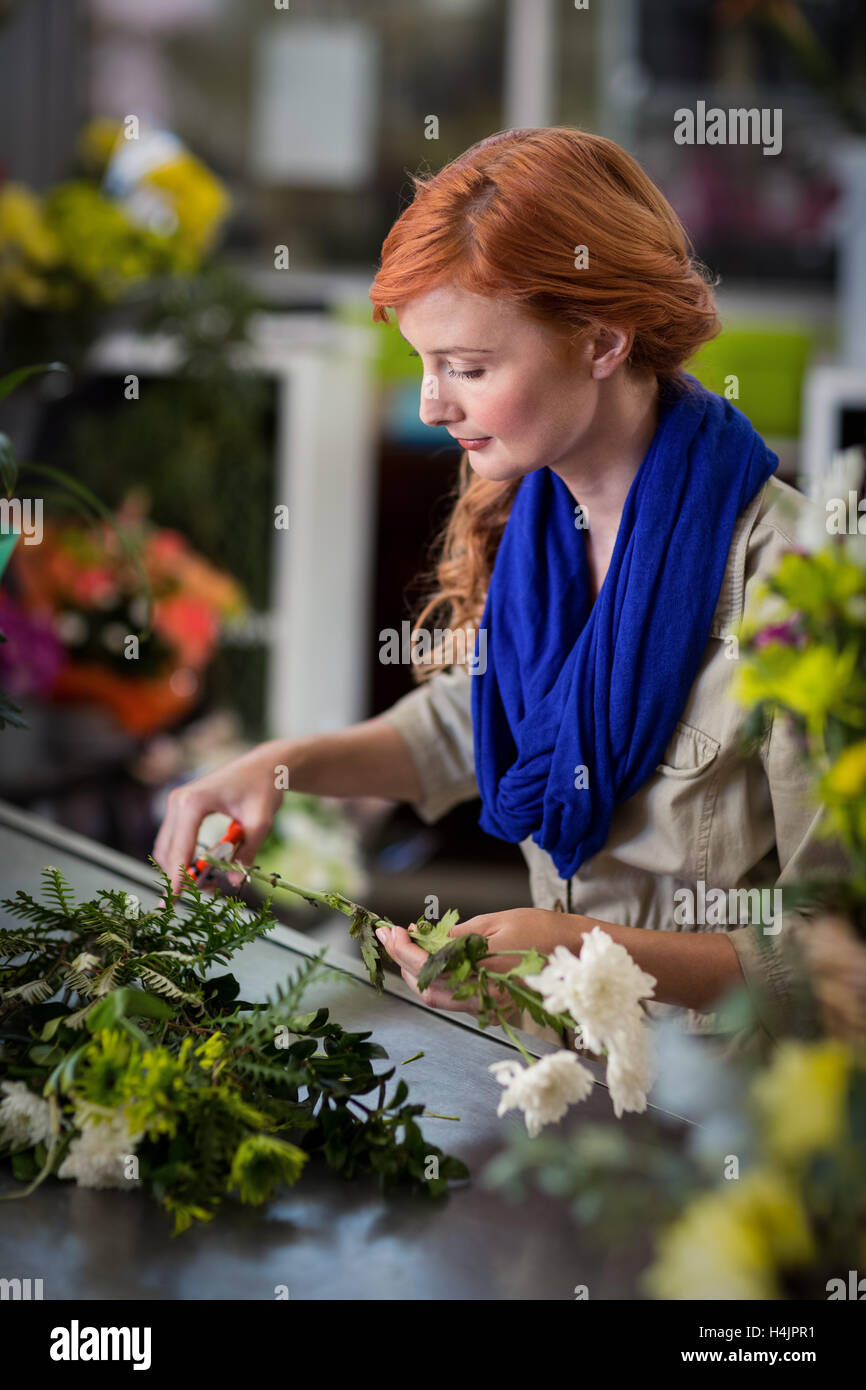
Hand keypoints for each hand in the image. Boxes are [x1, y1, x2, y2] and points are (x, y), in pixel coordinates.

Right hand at [152, 740, 286, 899]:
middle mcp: (178, 801)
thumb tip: (235, 881)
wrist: (265, 766)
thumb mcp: (260, 824)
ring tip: (208, 885)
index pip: (180, 849)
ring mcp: (177, 803)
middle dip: (179, 878)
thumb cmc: (263, 789)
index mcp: (193, 802)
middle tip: (203, 895)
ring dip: (181, 870)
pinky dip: (184, 858)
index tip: (169, 904)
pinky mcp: (181, 808)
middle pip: (168, 851)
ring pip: (167, 848)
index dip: (176, 879)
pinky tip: (204, 870)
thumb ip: (246, 854)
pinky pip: (175, 840)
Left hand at [375, 908, 583, 1015]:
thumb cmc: (539, 929)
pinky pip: (455, 999)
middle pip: (428, 990)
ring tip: (408, 944)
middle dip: (404, 963)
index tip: (391, 930)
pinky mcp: (493, 1008)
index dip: (404, 950)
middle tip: (393, 936)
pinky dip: (437, 979)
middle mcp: (485, 999)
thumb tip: (421, 938)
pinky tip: (431, 958)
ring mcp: (490, 1007)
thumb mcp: (493, 923)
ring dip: (417, 973)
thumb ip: (455, 936)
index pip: (429, 967)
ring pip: (438, 999)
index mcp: (485, 975)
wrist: (574, 951)